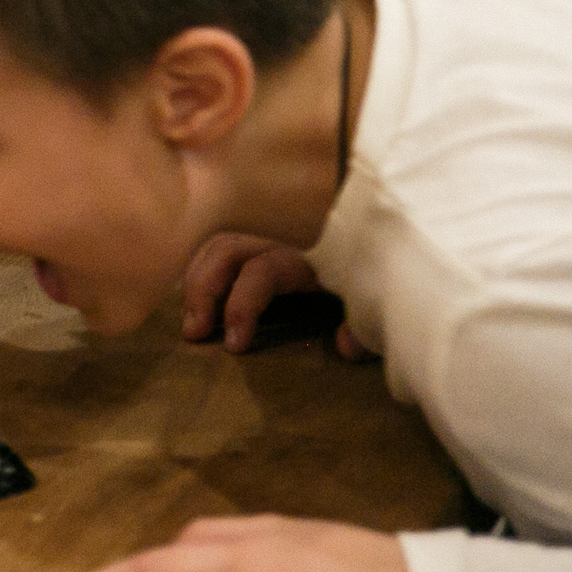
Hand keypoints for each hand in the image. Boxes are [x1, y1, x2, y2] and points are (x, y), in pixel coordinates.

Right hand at [181, 232, 368, 358]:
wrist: (381, 222)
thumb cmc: (375, 262)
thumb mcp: (375, 295)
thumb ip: (363, 323)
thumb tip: (345, 348)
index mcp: (306, 253)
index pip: (259, 272)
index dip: (242, 307)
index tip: (233, 345)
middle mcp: (279, 237)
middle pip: (225, 251)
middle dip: (202, 291)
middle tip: (192, 332)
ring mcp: (266, 231)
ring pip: (218, 243)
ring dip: (198, 279)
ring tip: (190, 317)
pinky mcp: (261, 234)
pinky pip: (223, 243)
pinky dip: (205, 266)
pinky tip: (199, 294)